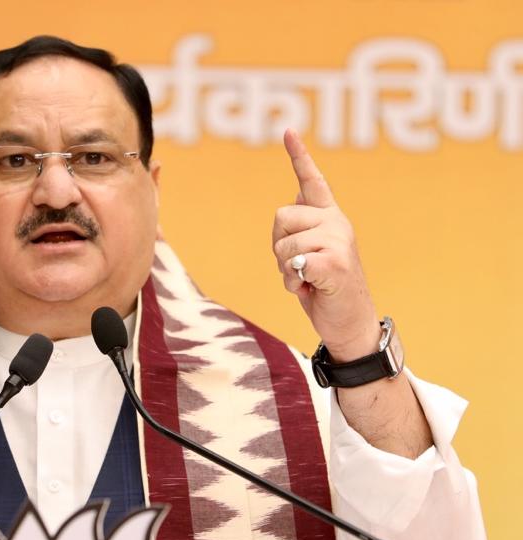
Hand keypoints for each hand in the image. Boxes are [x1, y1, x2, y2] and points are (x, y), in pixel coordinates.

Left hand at [271, 129, 379, 360]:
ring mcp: (339, 241)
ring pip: (283, 246)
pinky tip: (309, 290)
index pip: (312, 181)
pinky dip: (293, 283)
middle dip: (277, 247)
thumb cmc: (324, 289)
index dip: (299, 155)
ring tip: (305, 280)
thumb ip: (301, 230)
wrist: (348, 322)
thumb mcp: (309, 255)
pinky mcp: (337, 263)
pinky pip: (295, 265)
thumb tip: (292, 204)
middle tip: (296, 267)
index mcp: (329, 217)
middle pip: (280, 218)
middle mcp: (336, 222)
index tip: (288, 130)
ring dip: (284, 271)